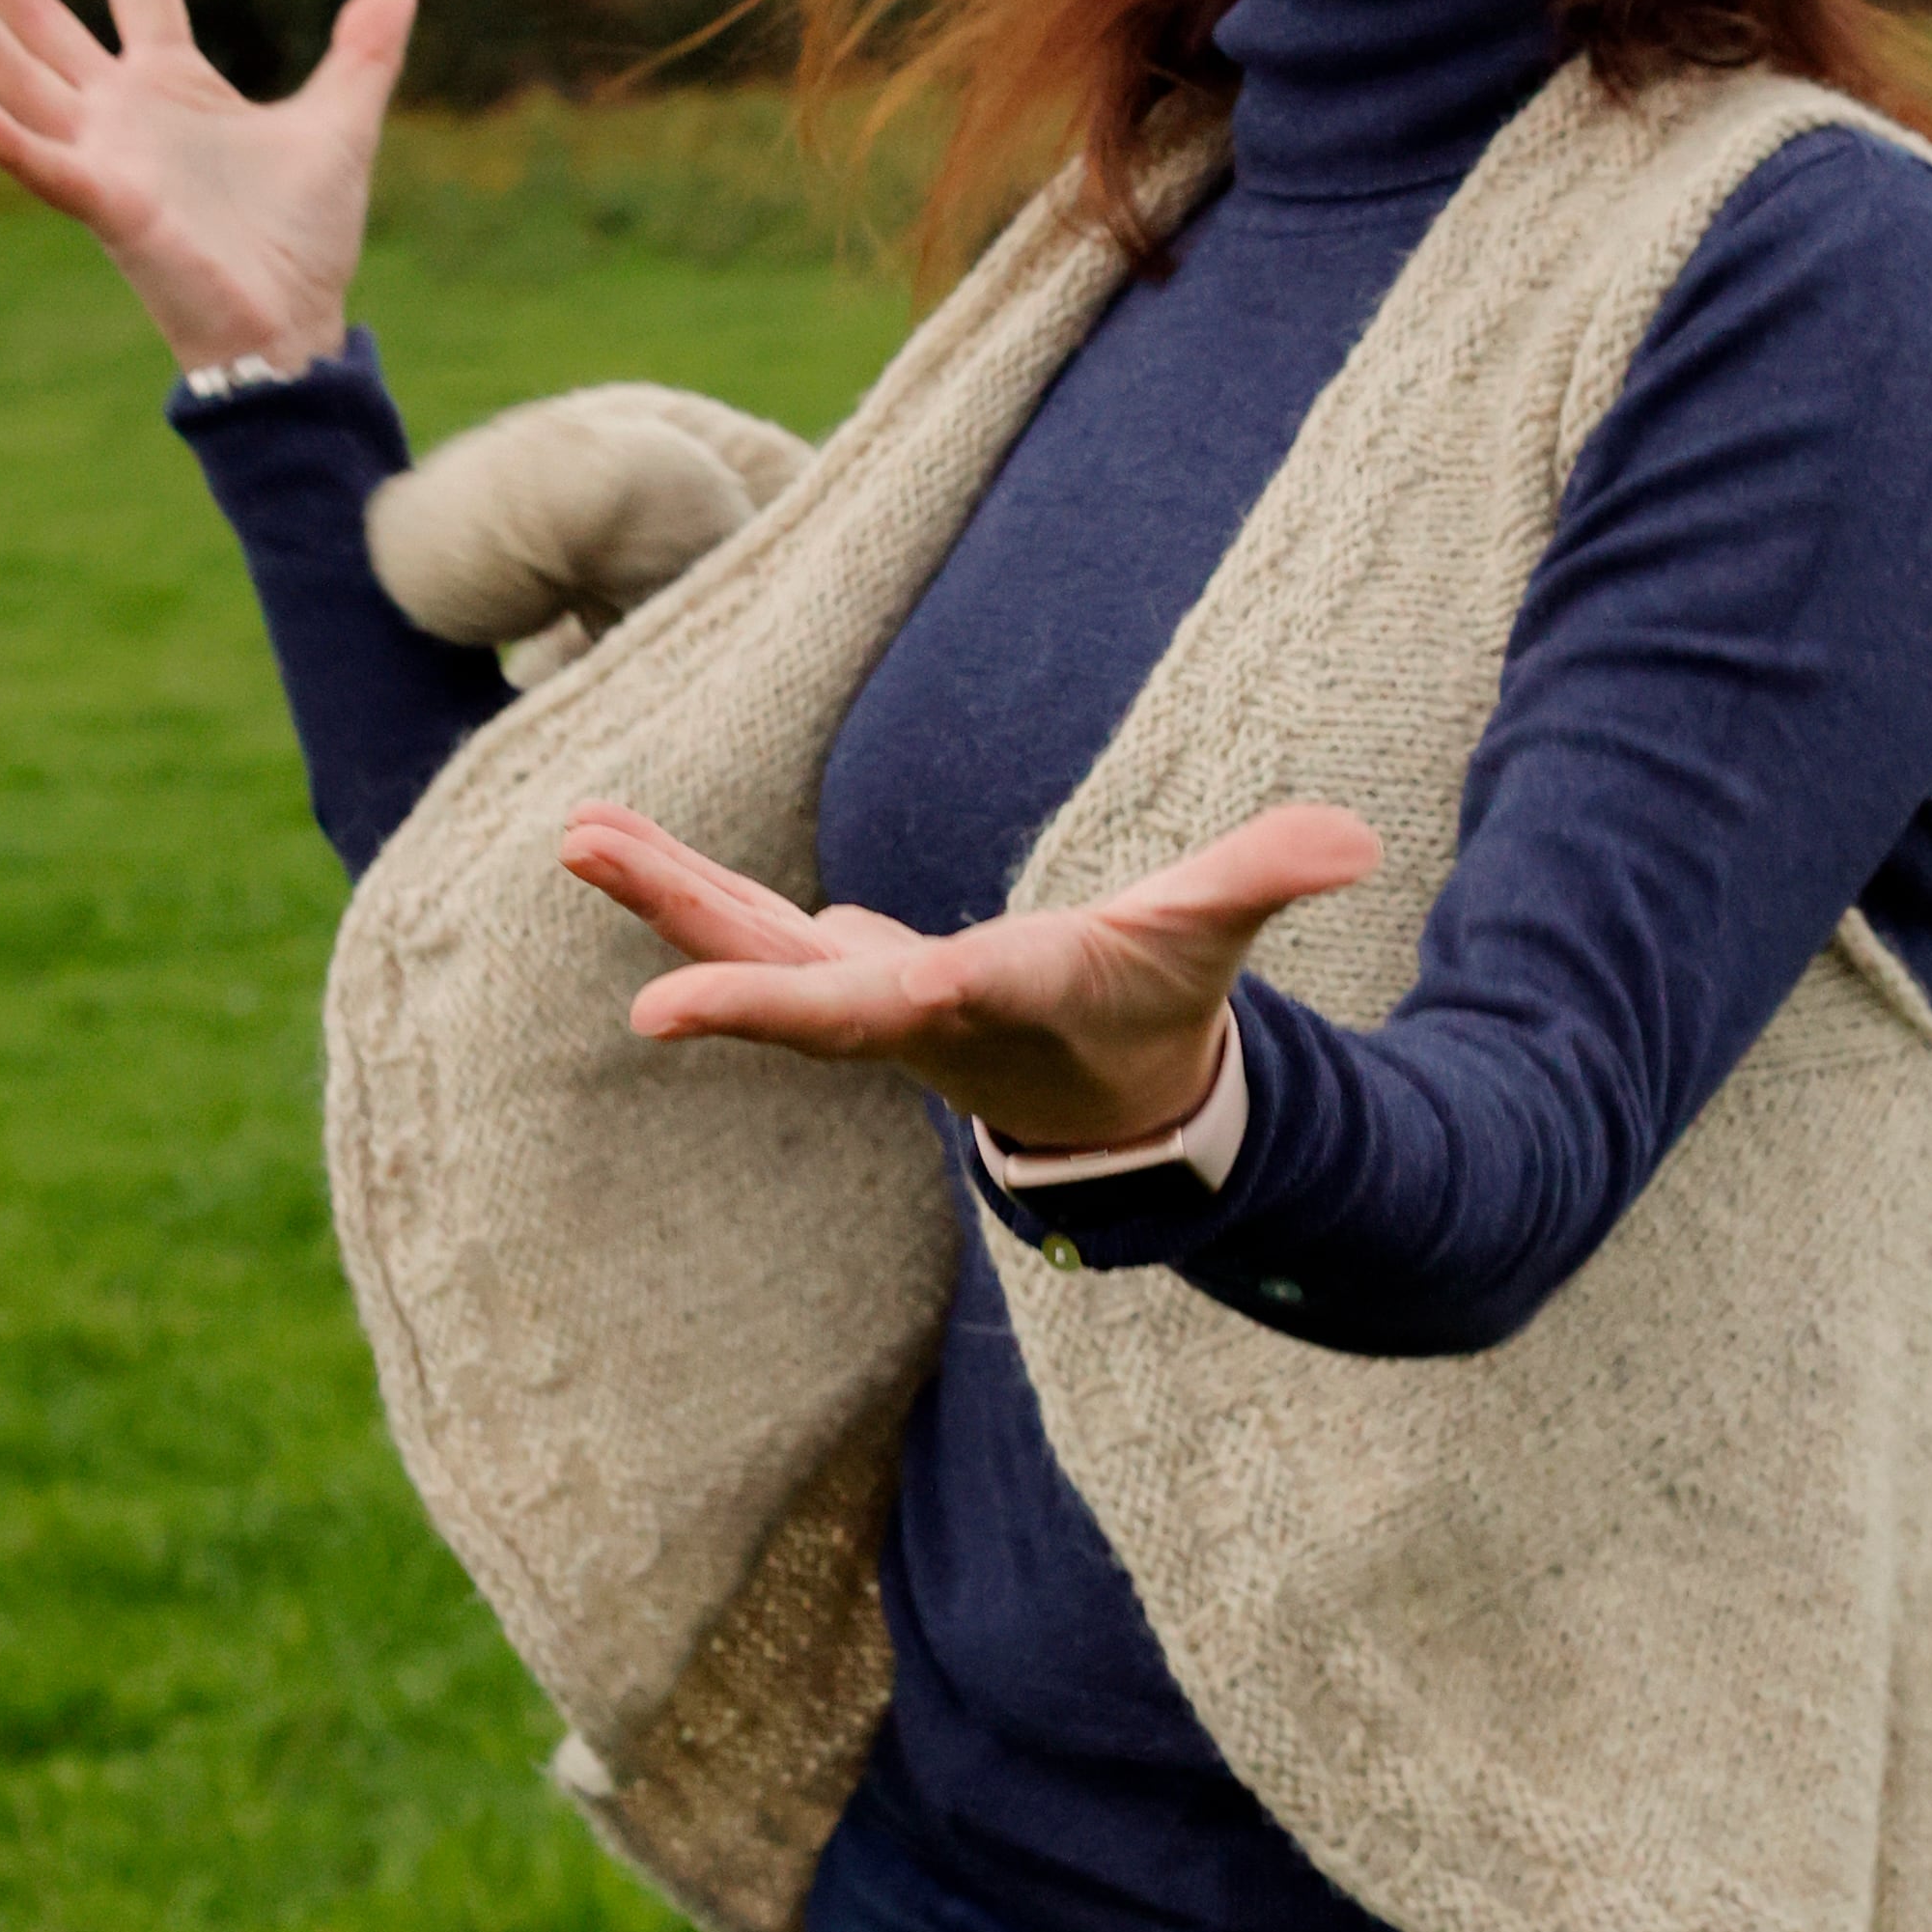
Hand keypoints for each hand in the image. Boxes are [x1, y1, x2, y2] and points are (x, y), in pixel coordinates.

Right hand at [0, 0, 416, 372]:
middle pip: (41, 15)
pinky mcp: (111, 210)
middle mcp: (122, 112)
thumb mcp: (340, 127)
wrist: (294, 327)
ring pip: (17, 76)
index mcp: (174, 83)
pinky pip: (47, 169)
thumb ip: (361, 58)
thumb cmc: (300, 240)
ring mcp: (106, 158)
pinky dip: (6, 140)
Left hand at [559, 796, 1382, 1151]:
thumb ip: (1265, 879)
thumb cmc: (1153, 1006)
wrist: (1100, 1099)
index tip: (863, 986)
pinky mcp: (833, 970)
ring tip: (574, 832)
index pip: (938, 998)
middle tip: (646, 987)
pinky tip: (602, 836)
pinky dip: (676, 881)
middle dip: (730, 977)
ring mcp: (858, 997)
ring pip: (749, 947)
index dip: (891, 992)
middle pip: (808, 998)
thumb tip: (1356, 839)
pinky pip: (740, 923)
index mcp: (1003, 999)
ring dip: (666, 894)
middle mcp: (912, 1011)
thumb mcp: (1206, 940)